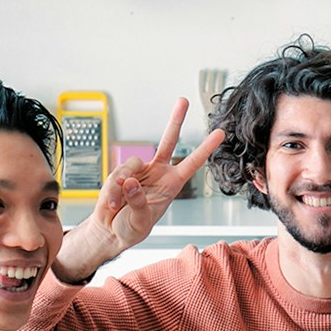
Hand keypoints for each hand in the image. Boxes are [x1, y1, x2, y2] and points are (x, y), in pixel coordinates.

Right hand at [51, 98, 225, 281]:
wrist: (111, 230)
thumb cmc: (132, 228)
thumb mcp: (141, 220)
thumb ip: (138, 201)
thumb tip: (130, 181)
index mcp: (172, 184)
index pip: (192, 163)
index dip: (205, 148)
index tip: (220, 133)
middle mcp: (158, 172)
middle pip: (168, 140)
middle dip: (175, 120)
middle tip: (183, 100)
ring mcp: (139, 170)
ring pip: (132, 164)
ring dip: (123, 185)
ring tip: (117, 205)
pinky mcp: (121, 172)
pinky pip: (117, 175)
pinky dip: (113, 192)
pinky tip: (112, 204)